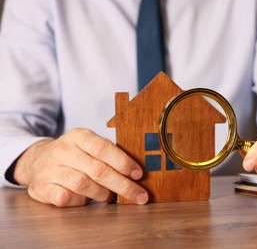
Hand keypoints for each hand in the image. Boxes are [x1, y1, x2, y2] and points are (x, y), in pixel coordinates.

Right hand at [13, 128, 147, 206]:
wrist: (35, 160)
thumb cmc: (73, 155)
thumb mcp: (88, 145)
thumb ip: (108, 154)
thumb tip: (136, 171)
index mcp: (79, 136)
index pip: (103, 148)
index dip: (123, 162)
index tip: (138, 174)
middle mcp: (64, 150)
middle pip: (98, 170)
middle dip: (122, 185)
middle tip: (139, 195)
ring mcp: (50, 168)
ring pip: (83, 184)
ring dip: (103, 194)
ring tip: (110, 196)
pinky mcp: (41, 187)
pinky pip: (66, 198)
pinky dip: (80, 201)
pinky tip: (85, 199)